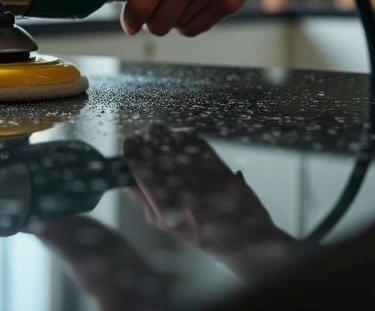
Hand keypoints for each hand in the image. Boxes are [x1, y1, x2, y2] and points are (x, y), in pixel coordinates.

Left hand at [121, 0, 282, 36]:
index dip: (131, 20)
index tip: (131, 24)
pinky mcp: (229, 4)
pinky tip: (196, 4)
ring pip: (180, 27)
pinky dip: (193, 21)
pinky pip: (200, 27)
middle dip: (153, 21)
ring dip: (176, 18)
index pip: (140, 6)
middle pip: (159, 24)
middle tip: (157, 11)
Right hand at [122, 124, 292, 276]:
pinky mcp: (226, 181)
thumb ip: (145, 202)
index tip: (128, 141)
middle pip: (163, 162)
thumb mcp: (166, 226)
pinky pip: (204, 154)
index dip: (134, 156)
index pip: (144, 178)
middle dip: (152, 142)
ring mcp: (208, 191)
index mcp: (167, 216)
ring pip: (182, 155)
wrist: (245, 244)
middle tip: (146, 131)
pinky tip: (183, 134)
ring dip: (169, 138)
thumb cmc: (202, 235)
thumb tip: (129, 177)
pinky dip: (191, 140)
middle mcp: (186, 203)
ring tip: (159, 129)